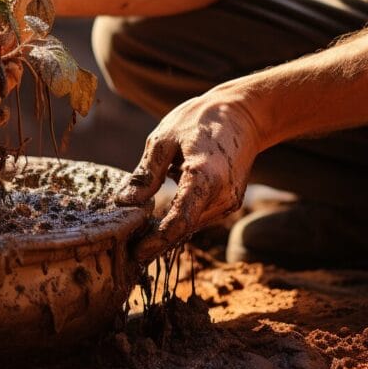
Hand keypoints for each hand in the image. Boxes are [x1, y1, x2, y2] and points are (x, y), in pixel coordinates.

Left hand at [116, 91, 261, 261]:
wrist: (243, 114)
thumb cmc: (200, 120)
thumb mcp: (164, 139)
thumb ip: (146, 174)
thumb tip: (123, 202)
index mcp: (205, 176)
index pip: (180, 221)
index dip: (156, 242)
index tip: (135, 254)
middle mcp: (222, 195)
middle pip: (185, 228)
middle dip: (157, 240)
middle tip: (127, 247)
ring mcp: (229, 201)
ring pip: (193, 226)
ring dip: (168, 232)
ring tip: (138, 235)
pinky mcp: (230, 202)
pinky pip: (200, 217)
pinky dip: (181, 220)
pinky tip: (160, 219)